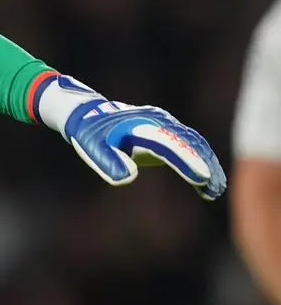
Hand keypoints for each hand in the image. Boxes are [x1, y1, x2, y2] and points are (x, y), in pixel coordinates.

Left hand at [34, 74, 226, 200]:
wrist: (89, 114)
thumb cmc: (89, 133)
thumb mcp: (91, 148)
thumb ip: (107, 163)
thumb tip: (128, 178)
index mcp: (140, 126)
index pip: (168, 144)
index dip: (186, 160)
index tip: (202, 178)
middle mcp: (157, 121)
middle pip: (189, 142)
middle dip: (205, 165)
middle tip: (215, 189)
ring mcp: (165, 124)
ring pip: (194, 142)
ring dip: (208, 164)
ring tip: (215, 190)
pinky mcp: (167, 130)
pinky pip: (189, 144)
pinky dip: (200, 161)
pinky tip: (204, 184)